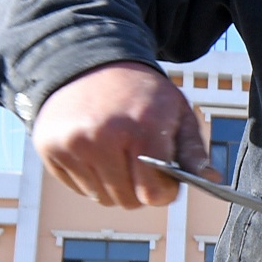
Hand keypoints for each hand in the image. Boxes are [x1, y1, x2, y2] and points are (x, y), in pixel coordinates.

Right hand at [31, 62, 218, 208]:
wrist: (90, 61)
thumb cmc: (141, 92)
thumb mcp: (176, 112)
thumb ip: (194, 149)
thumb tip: (211, 180)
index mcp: (141, 128)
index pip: (153, 194)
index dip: (164, 192)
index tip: (166, 180)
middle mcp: (103, 137)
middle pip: (127, 201)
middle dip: (140, 190)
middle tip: (142, 165)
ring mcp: (72, 143)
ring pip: (101, 197)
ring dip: (115, 185)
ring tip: (119, 155)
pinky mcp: (49, 147)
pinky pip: (77, 188)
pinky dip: (90, 178)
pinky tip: (96, 151)